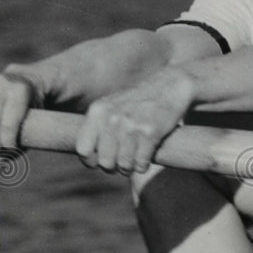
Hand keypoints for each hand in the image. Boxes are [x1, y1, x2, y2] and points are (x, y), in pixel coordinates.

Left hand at [75, 66, 194, 174]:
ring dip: (130, 168)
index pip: (82, 149)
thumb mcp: (112, 105)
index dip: (91, 160)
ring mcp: (130, 125)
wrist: (170, 85)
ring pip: (123, 165)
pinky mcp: (150, 132)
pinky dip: (143, 165)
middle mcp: (111, 118)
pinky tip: (146, 158)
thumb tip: (89, 156)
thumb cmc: (140, 100)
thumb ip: (98, 126)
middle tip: (122, 162)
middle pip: (104, 161)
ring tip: (134, 161)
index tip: (101, 160)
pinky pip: (141, 163)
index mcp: (98, 111)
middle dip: (113, 166)